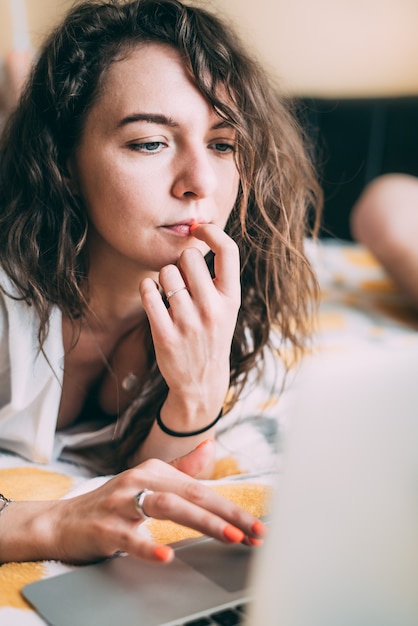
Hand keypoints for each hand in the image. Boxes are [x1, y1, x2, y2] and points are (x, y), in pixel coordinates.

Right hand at [36, 441, 265, 563]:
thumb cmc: (111, 504)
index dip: (231, 507)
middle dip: (227, 514)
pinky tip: (165, 556)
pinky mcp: (104, 528)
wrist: (62, 522)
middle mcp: (139, 480)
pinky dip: (148, 546)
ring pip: (166, 507)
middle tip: (254, 532)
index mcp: (153, 471)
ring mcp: (120, 503)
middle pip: (190, 494)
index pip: (200, 488)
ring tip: (229, 537)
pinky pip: (128, 537)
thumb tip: (209, 447)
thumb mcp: (146, 481)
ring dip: (202, 521)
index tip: (256, 525)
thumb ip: (180, 468)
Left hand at [139, 224, 240, 429]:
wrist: (201, 380)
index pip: (228, 250)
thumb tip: (197, 231)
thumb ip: (218, 276)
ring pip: (166, 272)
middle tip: (182, 278)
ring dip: (163, 277)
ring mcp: (189, 323)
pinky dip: (147, 288)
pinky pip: (148, 292)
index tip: (199, 229)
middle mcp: (213, 309)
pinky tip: (153, 295)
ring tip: (169, 292)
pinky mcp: (166, 335)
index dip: (211, 232)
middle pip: (189, 256)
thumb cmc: (212, 333)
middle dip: (181, 262)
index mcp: (232, 298)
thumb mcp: (228, 307)